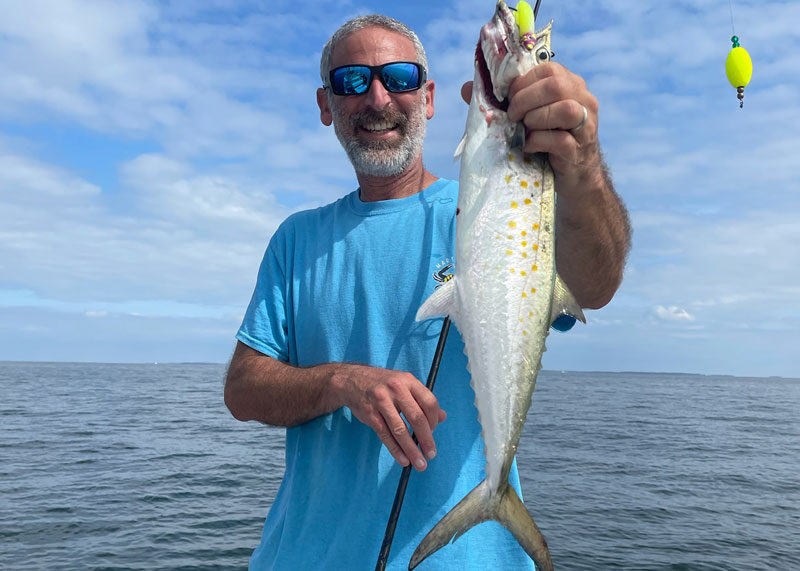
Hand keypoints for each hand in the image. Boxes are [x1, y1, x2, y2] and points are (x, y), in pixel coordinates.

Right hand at [330, 364, 446, 470]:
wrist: (352, 381)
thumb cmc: (384, 385)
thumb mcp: (404, 385)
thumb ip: (423, 400)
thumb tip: (443, 417)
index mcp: (409, 380)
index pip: (429, 402)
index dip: (434, 421)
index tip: (434, 433)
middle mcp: (396, 389)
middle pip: (417, 418)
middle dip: (426, 439)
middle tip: (431, 454)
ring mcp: (382, 401)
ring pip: (400, 430)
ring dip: (411, 450)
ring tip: (419, 463)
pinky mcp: (370, 414)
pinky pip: (385, 435)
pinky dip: (395, 450)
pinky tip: (403, 459)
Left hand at [461, 62, 602, 194]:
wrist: (573, 174)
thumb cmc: (545, 139)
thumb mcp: (524, 116)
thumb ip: (498, 101)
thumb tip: (466, 88)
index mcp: (570, 84)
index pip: (548, 69)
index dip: (522, 83)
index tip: (508, 99)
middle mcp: (583, 100)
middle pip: (556, 86)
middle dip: (525, 100)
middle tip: (513, 117)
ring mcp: (585, 125)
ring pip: (565, 110)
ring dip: (535, 119)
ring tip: (524, 130)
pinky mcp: (580, 150)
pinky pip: (560, 140)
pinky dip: (538, 142)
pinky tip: (529, 147)